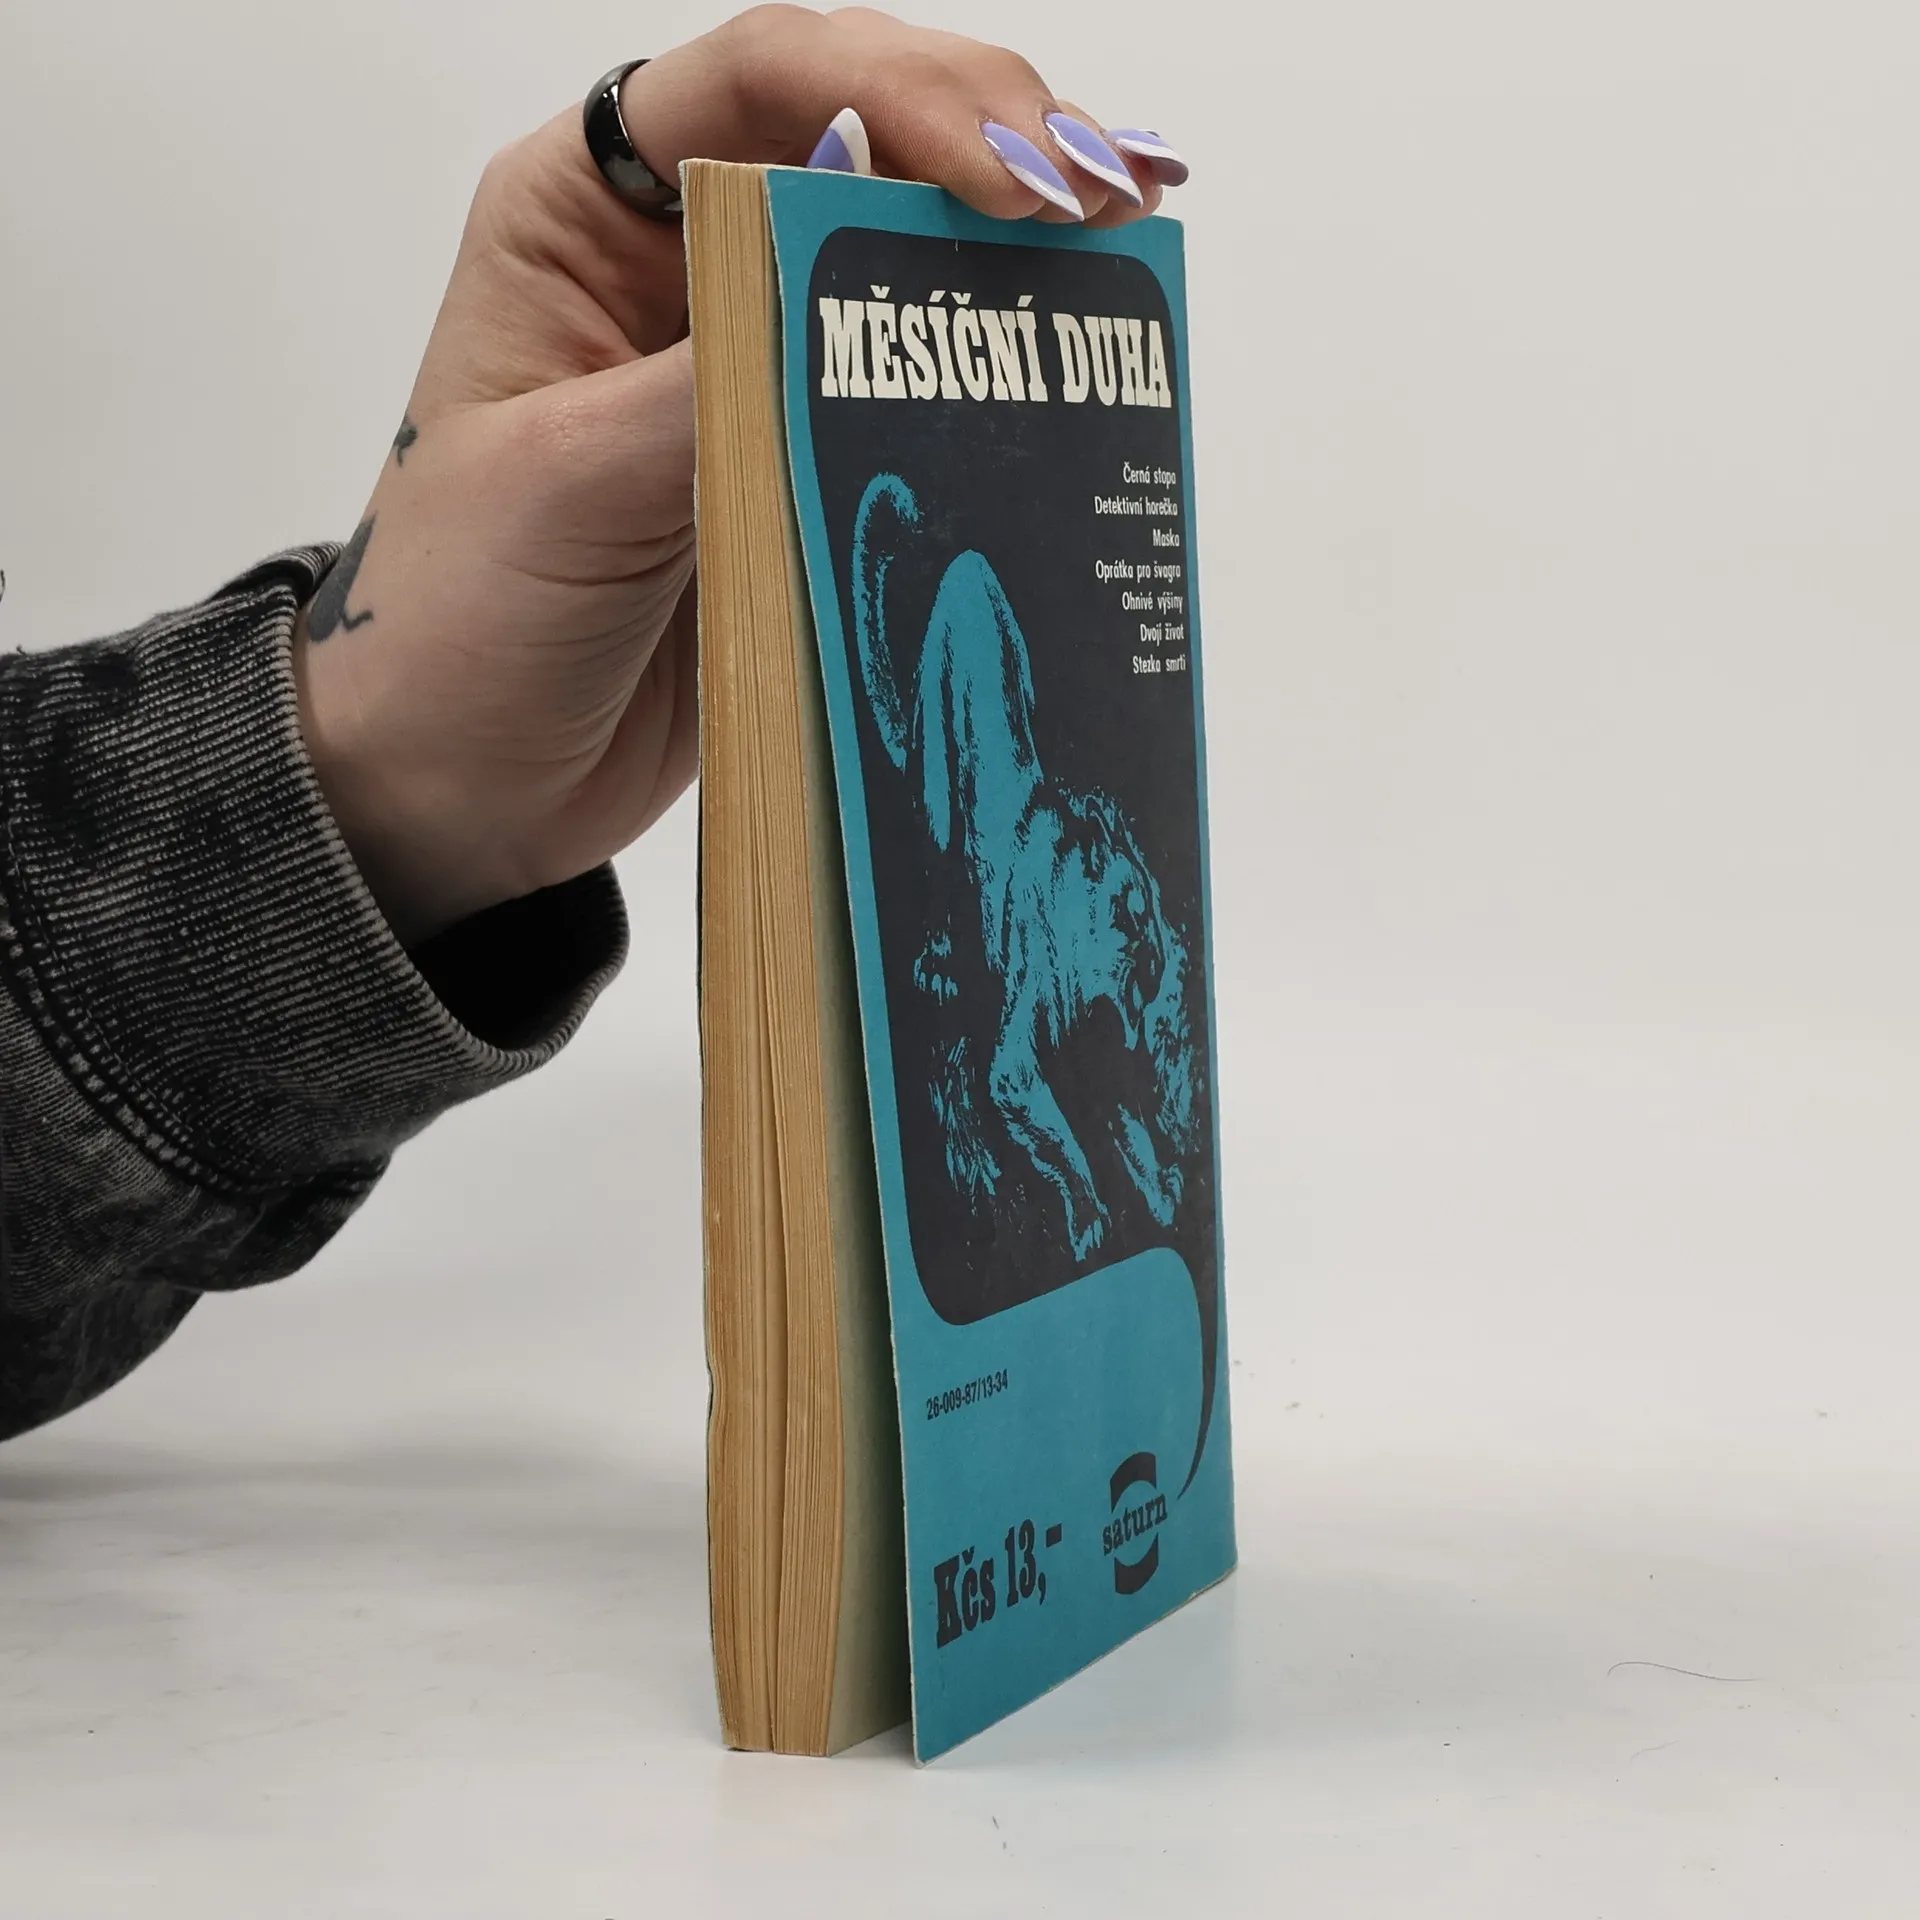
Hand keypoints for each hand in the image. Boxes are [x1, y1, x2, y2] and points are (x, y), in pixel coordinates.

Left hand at [293, 6, 1181, 944]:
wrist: (461, 786)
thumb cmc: (455, 627)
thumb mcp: (566, 487)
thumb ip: (713, 377)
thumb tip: (859, 279)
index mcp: (580, 216)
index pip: (760, 83)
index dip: (903, 95)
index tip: (1010, 178)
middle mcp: (674, 264)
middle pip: (858, 133)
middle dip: (996, 141)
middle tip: (1109, 195)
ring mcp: (747, 365)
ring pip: (902, 255)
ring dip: (1019, 242)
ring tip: (1131, 241)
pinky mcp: (799, 465)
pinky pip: (916, 392)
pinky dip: (999, 368)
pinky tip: (1081, 351)